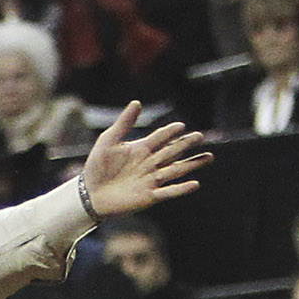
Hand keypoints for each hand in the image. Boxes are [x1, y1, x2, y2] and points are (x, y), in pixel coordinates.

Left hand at [78, 104, 209, 219]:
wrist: (89, 195)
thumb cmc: (96, 167)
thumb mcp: (108, 141)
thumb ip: (124, 123)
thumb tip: (137, 102)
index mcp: (141, 149)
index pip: (161, 137)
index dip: (170, 132)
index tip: (181, 125)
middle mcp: (149, 164)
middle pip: (173, 152)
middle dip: (187, 144)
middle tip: (201, 136)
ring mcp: (150, 180)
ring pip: (176, 170)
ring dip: (192, 164)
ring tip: (209, 157)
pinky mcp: (148, 196)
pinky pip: (168, 192)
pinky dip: (181, 189)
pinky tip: (194, 184)